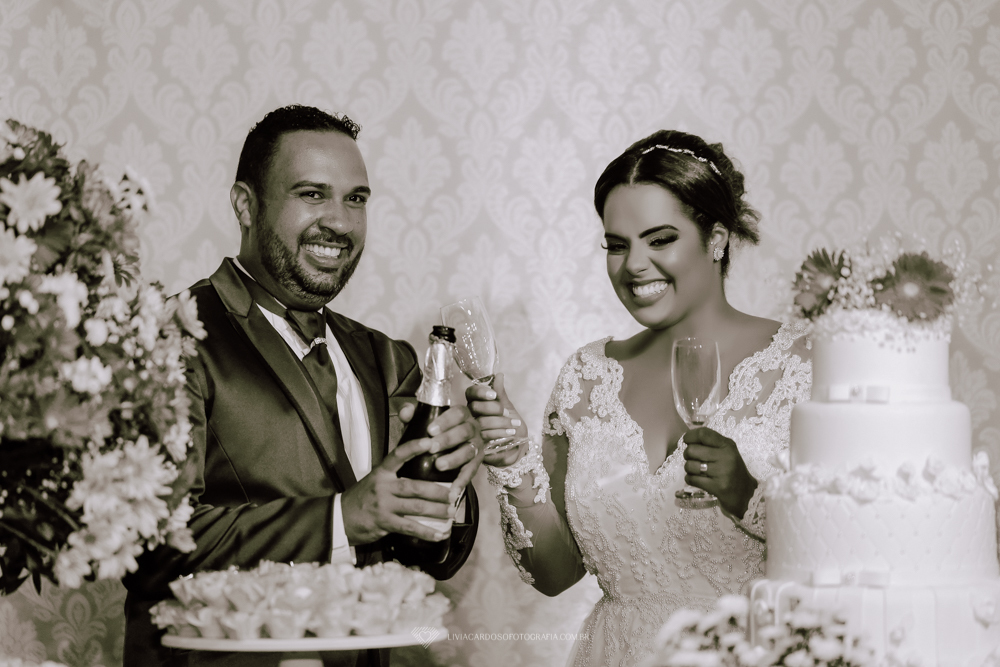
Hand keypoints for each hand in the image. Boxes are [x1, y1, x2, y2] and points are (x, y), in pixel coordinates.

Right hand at [340, 403, 482, 543]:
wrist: (339, 518)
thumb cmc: (362, 498)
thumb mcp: (375, 480)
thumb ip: (395, 475)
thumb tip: (423, 470)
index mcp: (382, 472)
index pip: (398, 455)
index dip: (414, 447)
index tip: (431, 442)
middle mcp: (382, 486)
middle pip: (414, 486)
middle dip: (437, 490)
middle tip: (454, 493)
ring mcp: (383, 505)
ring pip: (415, 507)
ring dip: (436, 510)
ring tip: (451, 511)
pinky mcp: (383, 523)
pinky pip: (409, 527)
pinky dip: (427, 532)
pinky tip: (440, 534)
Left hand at [420, 402, 485, 506]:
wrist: (443, 449)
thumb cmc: (432, 434)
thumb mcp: (420, 423)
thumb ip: (411, 415)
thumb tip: (406, 411)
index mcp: (461, 415)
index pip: (458, 413)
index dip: (446, 421)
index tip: (430, 430)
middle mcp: (472, 428)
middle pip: (465, 431)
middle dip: (448, 439)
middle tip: (431, 447)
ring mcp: (476, 446)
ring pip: (470, 451)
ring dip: (455, 458)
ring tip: (439, 465)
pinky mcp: (476, 463)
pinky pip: (471, 472)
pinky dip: (462, 481)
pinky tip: (452, 489)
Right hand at [466, 373, 527, 466]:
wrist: (518, 449)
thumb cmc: (511, 426)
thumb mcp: (508, 408)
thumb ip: (501, 393)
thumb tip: (499, 374)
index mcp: (476, 404)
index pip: (471, 393)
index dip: (480, 392)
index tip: (493, 395)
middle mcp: (470, 417)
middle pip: (475, 407)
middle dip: (493, 408)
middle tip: (506, 412)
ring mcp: (472, 431)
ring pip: (480, 422)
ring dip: (500, 422)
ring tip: (515, 424)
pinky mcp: (476, 445)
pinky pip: (484, 437)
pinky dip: (500, 433)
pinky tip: (511, 434)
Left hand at [681, 427, 757, 517]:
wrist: (745, 494)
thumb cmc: (732, 470)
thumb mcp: (726, 452)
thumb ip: (710, 443)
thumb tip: (688, 438)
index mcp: (727, 445)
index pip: (703, 434)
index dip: (690, 436)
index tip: (687, 440)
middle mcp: (726, 456)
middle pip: (692, 450)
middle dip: (687, 455)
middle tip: (693, 459)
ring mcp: (722, 472)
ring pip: (690, 465)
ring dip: (689, 469)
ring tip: (697, 471)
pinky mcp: (718, 487)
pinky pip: (692, 479)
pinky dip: (690, 479)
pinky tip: (697, 480)